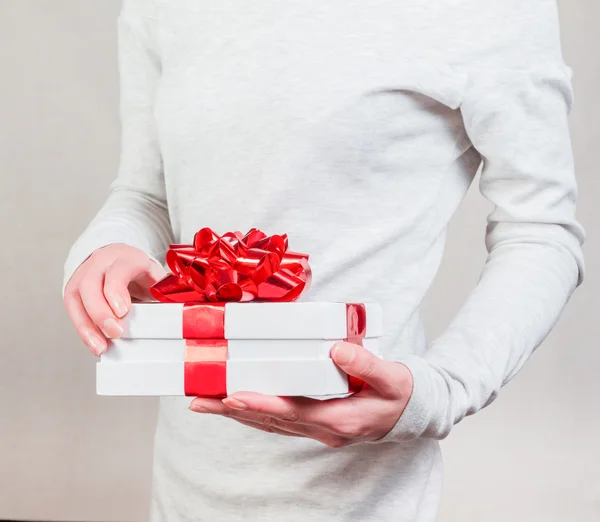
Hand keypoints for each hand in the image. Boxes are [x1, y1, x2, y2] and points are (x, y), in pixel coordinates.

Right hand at [64, 244, 165, 355]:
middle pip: (91, 284)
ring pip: (76, 296)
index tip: (122, 312)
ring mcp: (84, 273)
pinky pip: (72, 308)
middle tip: (116, 333)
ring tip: (100, 347)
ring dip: (87, 325)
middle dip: (100, 312)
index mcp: (126, 257)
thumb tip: (188, 309)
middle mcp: (101, 262)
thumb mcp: (157, 277)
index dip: (116, 290)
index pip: (117, 270)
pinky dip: (82, 328)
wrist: (120, 259)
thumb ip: (167, 290)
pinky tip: (93, 343)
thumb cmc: (141, 273)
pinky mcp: (74, 288)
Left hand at [189, 342, 413, 446]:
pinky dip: (256, 414)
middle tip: (199, 403)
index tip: (232, 396)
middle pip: (271, 422)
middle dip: (234, 412)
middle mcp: (325, 430)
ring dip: (238, 414)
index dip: (260, 405)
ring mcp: (320, 431)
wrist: (412, 413)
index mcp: (341, 420)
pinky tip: (238, 406)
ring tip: (207, 404)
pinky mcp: (317, 425)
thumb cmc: (401, 396)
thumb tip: (335, 349)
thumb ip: (365, 364)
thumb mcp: (392, 378)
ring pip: (271, 424)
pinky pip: (280, 422)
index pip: (292, 413)